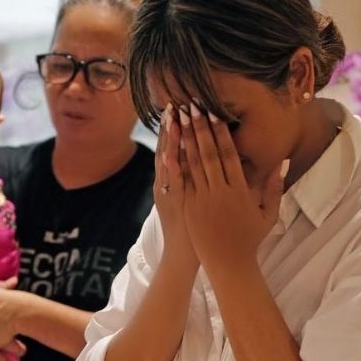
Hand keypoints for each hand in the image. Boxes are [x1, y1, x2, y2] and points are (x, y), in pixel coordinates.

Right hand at [156, 104, 197, 267]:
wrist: (184, 255)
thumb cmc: (191, 229)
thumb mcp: (185, 200)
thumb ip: (189, 178)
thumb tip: (192, 158)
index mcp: (173, 182)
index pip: (174, 149)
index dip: (175, 129)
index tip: (178, 109)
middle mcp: (168, 185)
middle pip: (169, 150)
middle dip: (171, 128)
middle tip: (173, 105)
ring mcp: (171, 194)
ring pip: (169, 163)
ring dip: (170, 141)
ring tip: (172, 119)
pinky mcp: (177, 205)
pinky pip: (173, 184)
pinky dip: (171, 169)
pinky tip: (170, 153)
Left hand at [178, 103, 285, 268]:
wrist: (229, 265)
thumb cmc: (250, 240)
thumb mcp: (268, 214)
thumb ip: (274, 187)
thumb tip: (282, 162)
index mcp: (240, 191)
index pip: (230, 155)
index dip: (221, 133)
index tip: (215, 114)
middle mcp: (220, 193)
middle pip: (209, 154)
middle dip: (200, 128)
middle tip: (193, 106)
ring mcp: (203, 201)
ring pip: (193, 164)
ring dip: (186, 139)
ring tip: (180, 119)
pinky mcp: (190, 209)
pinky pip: (181, 183)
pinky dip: (175, 164)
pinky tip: (169, 147)